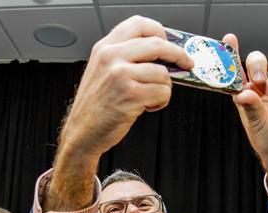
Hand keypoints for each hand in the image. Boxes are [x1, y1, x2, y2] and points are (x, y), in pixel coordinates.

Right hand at [49, 15, 192, 210]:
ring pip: (163, 73)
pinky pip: (163, 92)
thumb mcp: (101, 71)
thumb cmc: (94, 106)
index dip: (160, 31)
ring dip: (164, 88)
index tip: (169, 42)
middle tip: (185, 63)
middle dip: (178, 55)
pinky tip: (147, 107)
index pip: (139, 24)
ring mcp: (120, 75)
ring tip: (151, 97)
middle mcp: (111, 57)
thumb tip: (161, 53)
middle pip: (157, 44)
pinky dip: (161, 102)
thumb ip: (125, 57)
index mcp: (104, 48)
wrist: (81, 132)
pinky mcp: (131, 95)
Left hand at [224, 34, 267, 200]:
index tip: (228, 39)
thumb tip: (243, 94)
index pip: (236, 69)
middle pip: (257, 62)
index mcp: (245, 93)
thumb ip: (251, 107)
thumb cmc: (266, 139)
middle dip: (258, 65)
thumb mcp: (256, 123)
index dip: (231, 54)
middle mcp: (261, 87)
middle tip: (260, 80)